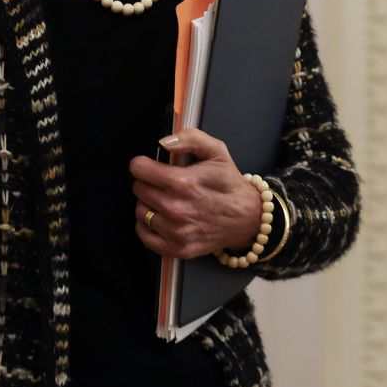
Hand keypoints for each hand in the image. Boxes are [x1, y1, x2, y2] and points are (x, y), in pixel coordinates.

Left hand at [129, 127, 261, 259]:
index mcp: (183, 182)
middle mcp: (176, 208)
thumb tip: (164, 142)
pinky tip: (162, 218)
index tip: (150, 165)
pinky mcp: (177, 248)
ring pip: (140, 211)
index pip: (139, 169)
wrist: (248, 218)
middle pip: (138, 189)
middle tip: (164, 183)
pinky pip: (144, 235)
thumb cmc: (229, 183)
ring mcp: (176, 231)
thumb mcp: (216, 151)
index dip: (144, 163)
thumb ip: (189, 138)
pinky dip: (148, 226)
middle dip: (148, 182)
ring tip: (166, 200)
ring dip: (149, 204)